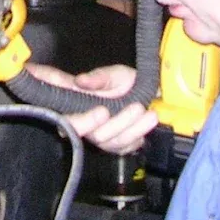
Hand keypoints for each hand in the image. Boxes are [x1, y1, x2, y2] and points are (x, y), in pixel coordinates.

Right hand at [23, 62, 157, 154]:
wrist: (144, 91)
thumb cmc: (121, 81)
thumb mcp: (112, 74)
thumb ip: (96, 78)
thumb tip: (80, 80)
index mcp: (77, 107)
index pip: (70, 122)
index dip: (84, 121)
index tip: (103, 111)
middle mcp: (88, 126)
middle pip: (94, 136)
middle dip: (116, 124)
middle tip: (136, 107)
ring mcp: (103, 138)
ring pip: (113, 141)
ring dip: (134, 126)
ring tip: (149, 112)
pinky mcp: (119, 146)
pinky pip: (128, 145)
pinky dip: (141, 131)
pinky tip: (149, 119)